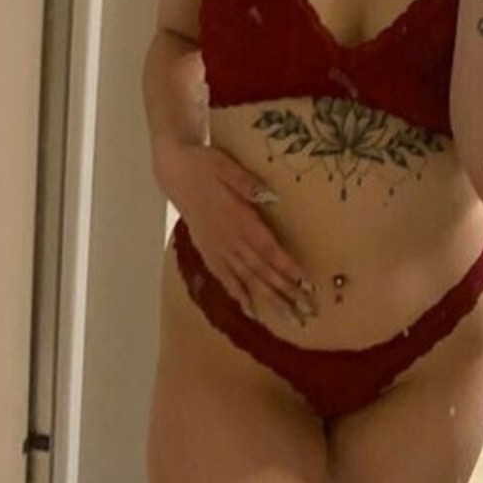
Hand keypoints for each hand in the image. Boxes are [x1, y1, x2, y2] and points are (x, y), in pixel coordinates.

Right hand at [166, 140, 319, 326]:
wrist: (174, 172)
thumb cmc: (205, 164)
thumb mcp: (226, 166)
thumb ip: (247, 183)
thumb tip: (271, 196)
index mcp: (237, 219)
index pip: (268, 249)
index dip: (287, 268)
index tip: (307, 286)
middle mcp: (229, 240)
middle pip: (262, 271)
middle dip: (286, 293)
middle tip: (308, 312)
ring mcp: (217, 249)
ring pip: (247, 280)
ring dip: (269, 300)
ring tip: (290, 318)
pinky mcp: (208, 252)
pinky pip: (225, 278)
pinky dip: (239, 295)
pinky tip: (252, 311)